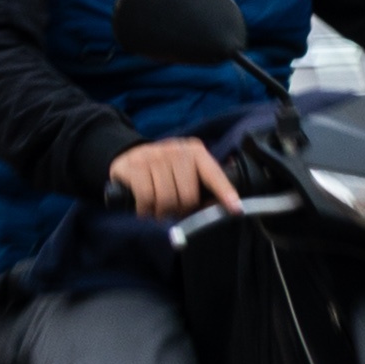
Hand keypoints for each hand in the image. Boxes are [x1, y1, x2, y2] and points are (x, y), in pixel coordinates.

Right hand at [109, 135, 238, 218]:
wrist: (129, 156)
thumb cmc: (165, 172)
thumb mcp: (186, 174)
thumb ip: (204, 188)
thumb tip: (224, 207)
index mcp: (195, 152)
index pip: (213, 174)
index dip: (225, 192)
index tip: (235, 209)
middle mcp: (176, 150)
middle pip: (188, 195)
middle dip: (181, 210)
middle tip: (174, 211)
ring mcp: (153, 155)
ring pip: (166, 198)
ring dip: (162, 212)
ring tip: (159, 210)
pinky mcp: (134, 165)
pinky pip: (146, 197)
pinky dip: (146, 210)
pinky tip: (145, 209)